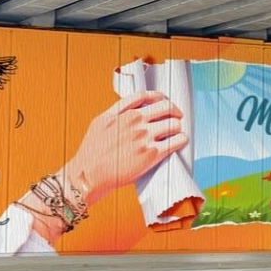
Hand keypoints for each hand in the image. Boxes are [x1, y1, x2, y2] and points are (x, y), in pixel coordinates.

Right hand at [62, 91, 187, 205]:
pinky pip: (176, 141)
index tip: (164, 101)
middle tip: (177, 117)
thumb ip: (117, 111)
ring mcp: (144, 137)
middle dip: (174, 111)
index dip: (160, 97)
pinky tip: (180, 141)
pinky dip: (181, 139)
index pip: (147, 96)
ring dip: (178, 127)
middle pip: (166, 107)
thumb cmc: (93, 152)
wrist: (89, 174)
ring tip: (177, 132)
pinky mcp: (152, 154)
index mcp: (122, 113)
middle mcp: (135, 122)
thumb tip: (132, 106)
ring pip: (174, 123)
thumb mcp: (100, 122)